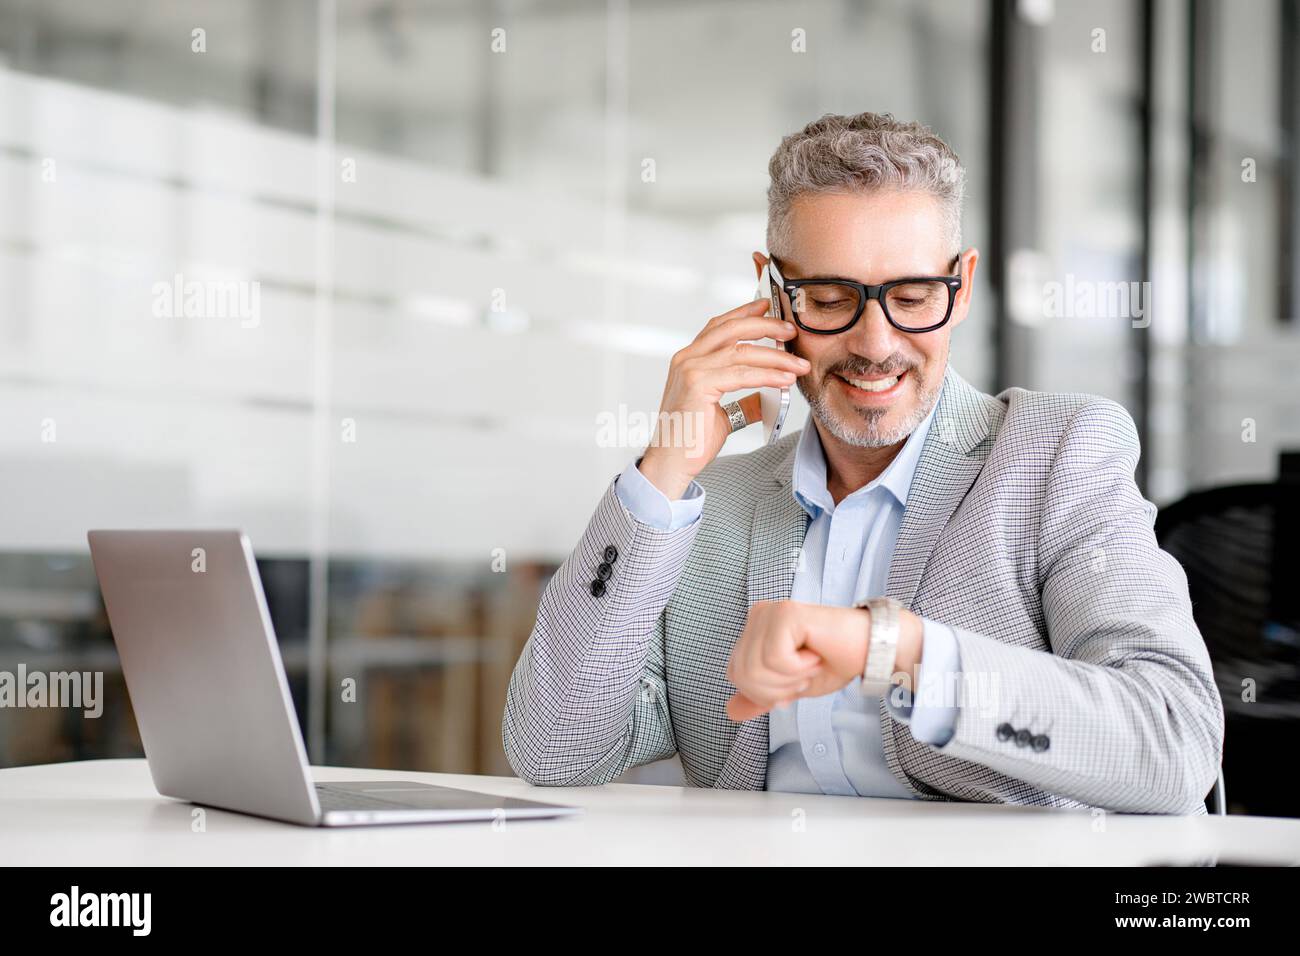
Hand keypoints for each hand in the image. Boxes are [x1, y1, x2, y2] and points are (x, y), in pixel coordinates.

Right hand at [638, 300, 809, 499]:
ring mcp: (691, 369)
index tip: (768, 306)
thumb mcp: (722, 413)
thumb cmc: (691, 440)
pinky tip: (785, 379)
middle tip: (791, 330)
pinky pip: (742, 374)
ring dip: (776, 356)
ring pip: (742, 351)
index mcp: (689, 360)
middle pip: (732, 329)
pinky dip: (768, 375)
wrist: (671, 463)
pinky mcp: (698, 384)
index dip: (744, 313)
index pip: (719, 325)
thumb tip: (768, 395)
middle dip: (765, 325)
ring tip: (799, 363)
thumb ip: (743, 399)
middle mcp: (687, 359)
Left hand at [724, 601, 871, 721]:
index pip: (734, 674)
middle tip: (805, 673)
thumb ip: (760, 697)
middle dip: (777, 688)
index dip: (764, 692)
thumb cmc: (833, 663)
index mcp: (754, 630)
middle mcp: (757, 615)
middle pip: (742, 674)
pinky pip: (775, 659)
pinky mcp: (785, 614)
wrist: (869, 651)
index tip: (795, 681)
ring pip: (756, 668)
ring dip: (790, 679)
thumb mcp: (790, 687)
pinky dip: (798, 668)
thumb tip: (730, 711)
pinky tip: (814, 654)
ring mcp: (770, 612)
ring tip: (811, 664)